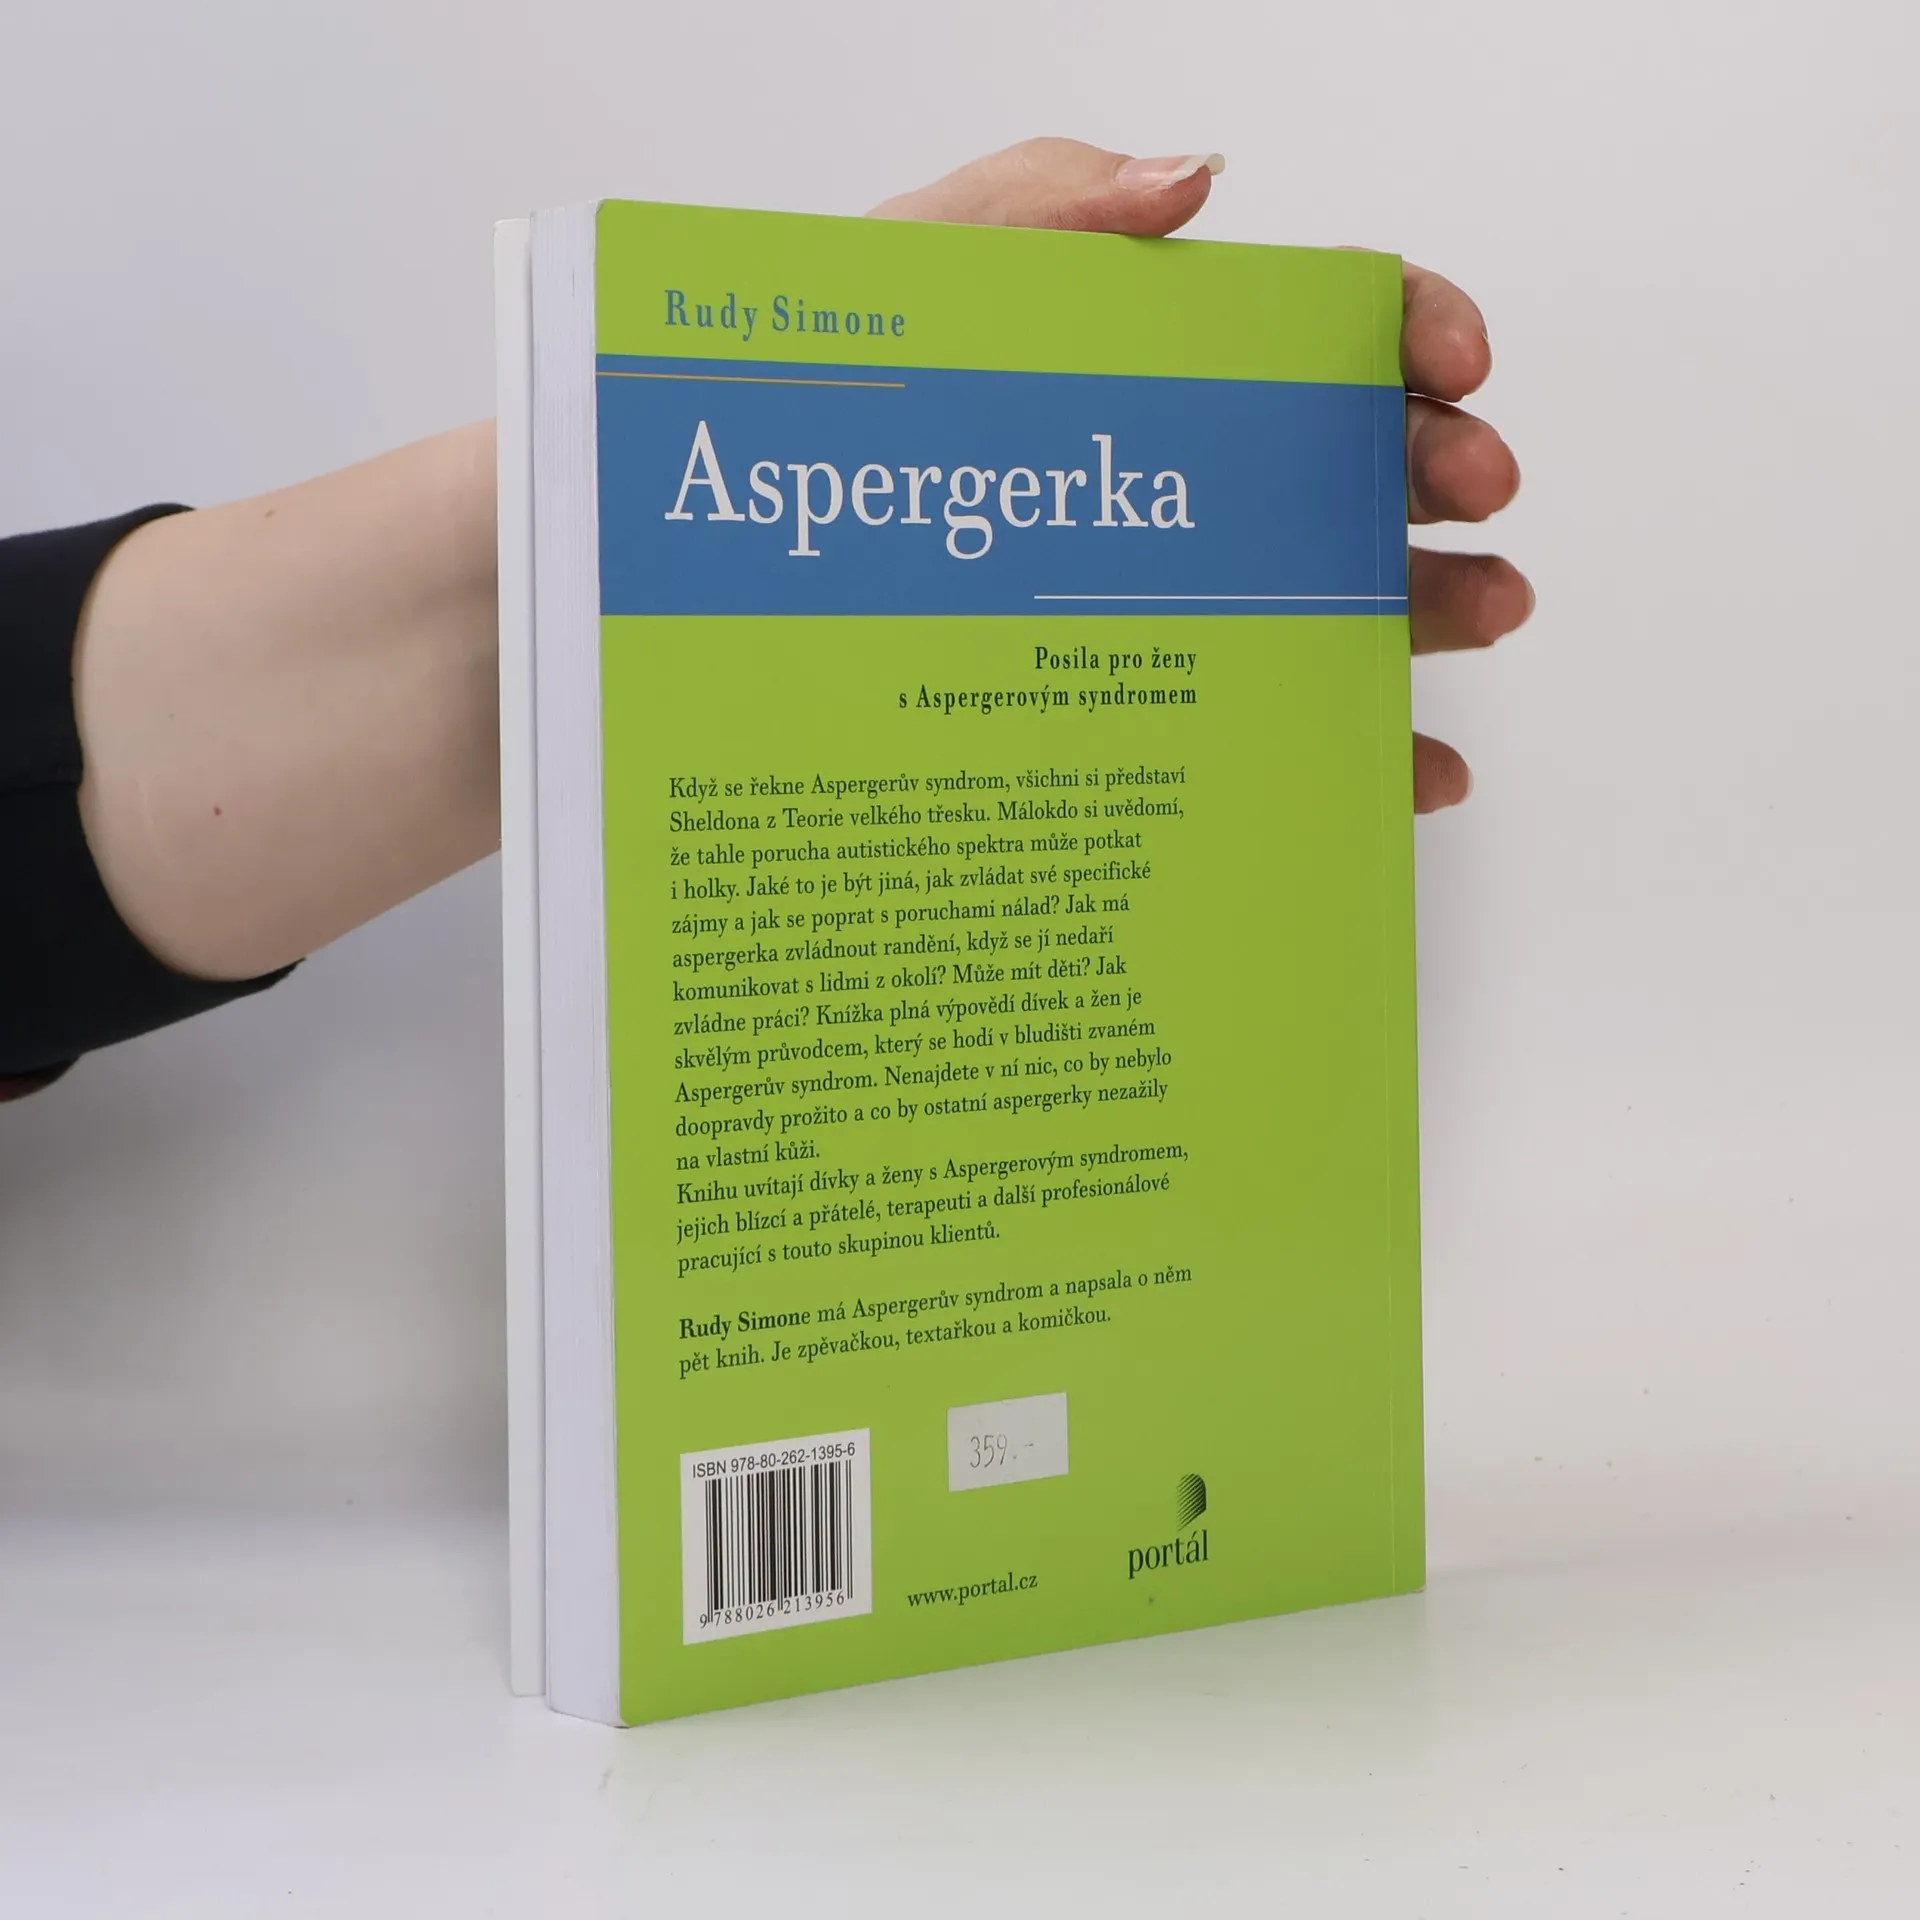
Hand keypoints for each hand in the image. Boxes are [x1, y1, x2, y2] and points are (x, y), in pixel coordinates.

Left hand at [873, 138, 1529, 813]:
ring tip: (1486, 611)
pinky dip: (1364, 754)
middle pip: (1353, 463)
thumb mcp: (924, 274)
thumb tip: (1193, 183)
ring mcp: (1181, 598)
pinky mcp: (1151, 706)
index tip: (1457, 361)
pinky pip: (1278, 729)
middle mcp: (1190, 481)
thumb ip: (1047, 205)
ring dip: (1435, 603)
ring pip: (1340, 597)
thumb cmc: (834, 411)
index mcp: (1157, 365)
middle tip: (1475, 487)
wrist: (753, 563)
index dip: (1409, 328)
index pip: (1317, 326)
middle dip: (1442, 466)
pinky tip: (1411, 774)